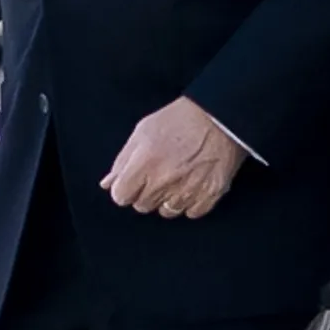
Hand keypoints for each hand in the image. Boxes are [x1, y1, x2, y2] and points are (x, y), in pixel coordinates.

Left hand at [103, 98, 246, 219]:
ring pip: (167, 212)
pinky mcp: (210, 195)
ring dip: (167, 200)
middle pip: (142, 206)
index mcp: (144, 164)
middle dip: (146, 193)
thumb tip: (108, 184)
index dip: (125, 189)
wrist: (221, 117)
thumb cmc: (180, 119)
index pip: (121, 197)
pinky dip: (190, 203)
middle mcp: (163, 182)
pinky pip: (192, 212)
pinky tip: (192, 185)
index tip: (133, 182)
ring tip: (176, 179)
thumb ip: (122, 160)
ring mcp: (187, 191)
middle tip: (158, 175)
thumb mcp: (143, 131)